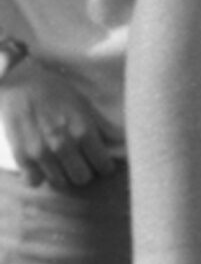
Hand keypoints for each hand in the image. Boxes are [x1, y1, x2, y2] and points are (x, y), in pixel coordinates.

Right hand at [0, 60, 119, 189]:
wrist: (21, 81)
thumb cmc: (55, 90)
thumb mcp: (83, 105)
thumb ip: (97, 128)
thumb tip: (116, 145)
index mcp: (83, 130)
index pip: (103, 165)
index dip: (103, 165)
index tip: (100, 163)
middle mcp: (64, 145)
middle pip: (82, 178)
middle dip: (84, 171)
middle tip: (80, 163)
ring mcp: (41, 153)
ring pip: (60, 183)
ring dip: (62, 174)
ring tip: (60, 163)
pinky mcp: (22, 156)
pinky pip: (34, 182)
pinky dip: (39, 177)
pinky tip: (41, 167)